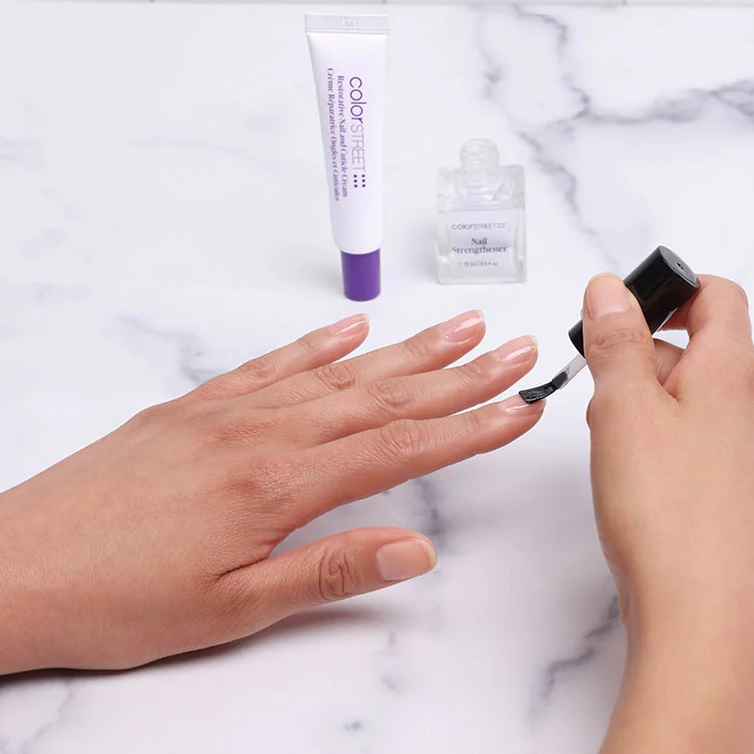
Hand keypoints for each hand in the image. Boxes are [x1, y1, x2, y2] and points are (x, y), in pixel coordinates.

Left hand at [0, 311, 541, 673]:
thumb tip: (417, 550)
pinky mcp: (199, 407)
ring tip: (459, 328)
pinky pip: (273, 365)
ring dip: (406, 350)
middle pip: (384, 396)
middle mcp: (265, 431)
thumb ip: (330, 571)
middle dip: (459, 374)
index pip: (401, 446)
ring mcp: (231, 411)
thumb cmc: (118, 599)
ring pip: (339, 372)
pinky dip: (319, 344)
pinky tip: (354, 330)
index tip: (520, 407)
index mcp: (281, 482)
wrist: (14, 567)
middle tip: (514, 350)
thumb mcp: (231, 609)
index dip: (470, 427)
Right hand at [582, 274, 753, 753]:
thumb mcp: (623, 404)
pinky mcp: (732, 491)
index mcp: (733, 369)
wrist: (703, 617)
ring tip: (607, 436)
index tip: (619, 314)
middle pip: (697, 346)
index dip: (668, 289)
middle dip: (640, 353)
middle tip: (597, 386)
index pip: (717, 294)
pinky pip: (693, 439)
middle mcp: (752, 405)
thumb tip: (610, 286)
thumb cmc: (665, 506)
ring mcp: (746, 452)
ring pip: (690, 396)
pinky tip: (627, 473)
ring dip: (643, 399)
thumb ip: (616, 339)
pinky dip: (656, 438)